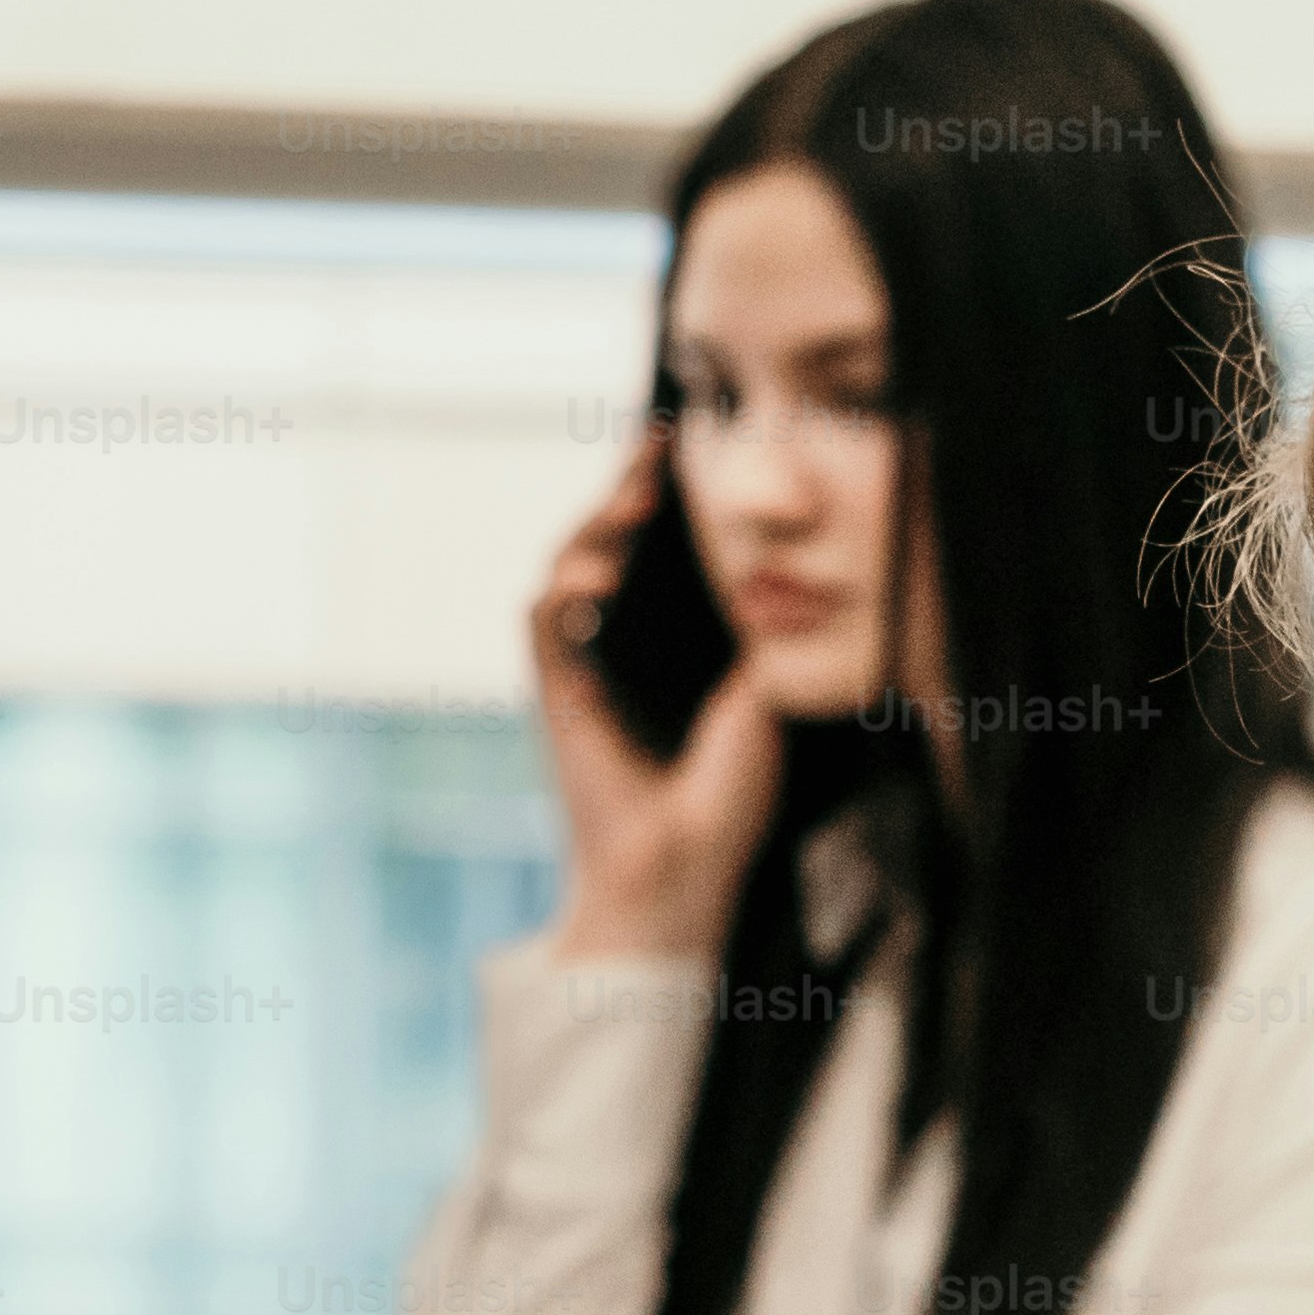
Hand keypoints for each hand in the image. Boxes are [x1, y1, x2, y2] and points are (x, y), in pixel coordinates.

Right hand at [535, 429, 784, 962]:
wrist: (680, 868)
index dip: (661, 496)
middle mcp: (615, 644)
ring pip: (567, 567)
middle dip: (626, 490)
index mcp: (665, 643)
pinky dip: (562, 590)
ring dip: (594, 530)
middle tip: (656, 451)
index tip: (685, 445)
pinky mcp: (553, 692)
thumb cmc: (724, 800)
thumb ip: (754, 642)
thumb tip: (772, 577)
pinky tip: (593, 576)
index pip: (654, 551)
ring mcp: (579, 664)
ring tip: (632, 505)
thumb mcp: (759, 704)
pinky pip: (541, 622)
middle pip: (606, 543)